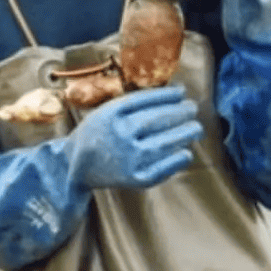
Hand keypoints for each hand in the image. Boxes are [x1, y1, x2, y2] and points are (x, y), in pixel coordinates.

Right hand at [67, 85, 201, 190]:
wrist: (74, 167)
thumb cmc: (95, 136)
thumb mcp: (103, 114)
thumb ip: (130, 107)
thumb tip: (171, 98)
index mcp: (108, 116)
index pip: (142, 101)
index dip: (165, 95)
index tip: (181, 91)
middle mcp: (118, 136)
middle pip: (155, 120)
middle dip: (178, 113)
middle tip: (192, 108)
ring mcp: (127, 158)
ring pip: (163, 143)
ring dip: (183, 134)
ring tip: (196, 128)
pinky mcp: (134, 179)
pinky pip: (162, 169)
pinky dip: (176, 160)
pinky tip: (186, 152)